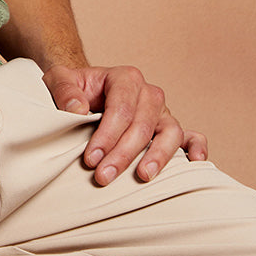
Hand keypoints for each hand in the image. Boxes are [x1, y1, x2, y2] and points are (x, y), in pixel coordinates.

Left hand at [43, 64, 208, 186]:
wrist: (86, 92)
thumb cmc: (73, 89)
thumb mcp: (58, 79)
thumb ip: (63, 90)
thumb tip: (78, 109)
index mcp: (125, 78)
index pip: (121, 108)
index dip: (107, 135)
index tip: (90, 159)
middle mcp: (149, 93)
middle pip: (143, 125)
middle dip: (123, 153)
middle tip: (103, 176)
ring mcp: (162, 112)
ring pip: (170, 132)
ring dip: (158, 156)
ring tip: (142, 177)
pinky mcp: (170, 129)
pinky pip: (192, 136)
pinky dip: (196, 148)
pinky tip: (193, 163)